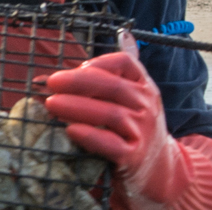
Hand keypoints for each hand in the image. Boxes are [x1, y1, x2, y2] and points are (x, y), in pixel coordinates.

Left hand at [42, 31, 211, 209]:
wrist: (160, 174)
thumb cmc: (138, 134)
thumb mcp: (137, 100)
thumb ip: (124, 73)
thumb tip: (123, 34)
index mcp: (145, 88)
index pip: (124, 64)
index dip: (97, 63)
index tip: (73, 69)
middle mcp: (147, 106)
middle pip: (111, 87)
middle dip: (77, 83)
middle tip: (50, 84)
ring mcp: (142, 132)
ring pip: (109, 114)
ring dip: (77, 107)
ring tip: (51, 104)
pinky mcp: (133, 158)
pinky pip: (110, 144)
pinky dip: (89, 136)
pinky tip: (70, 130)